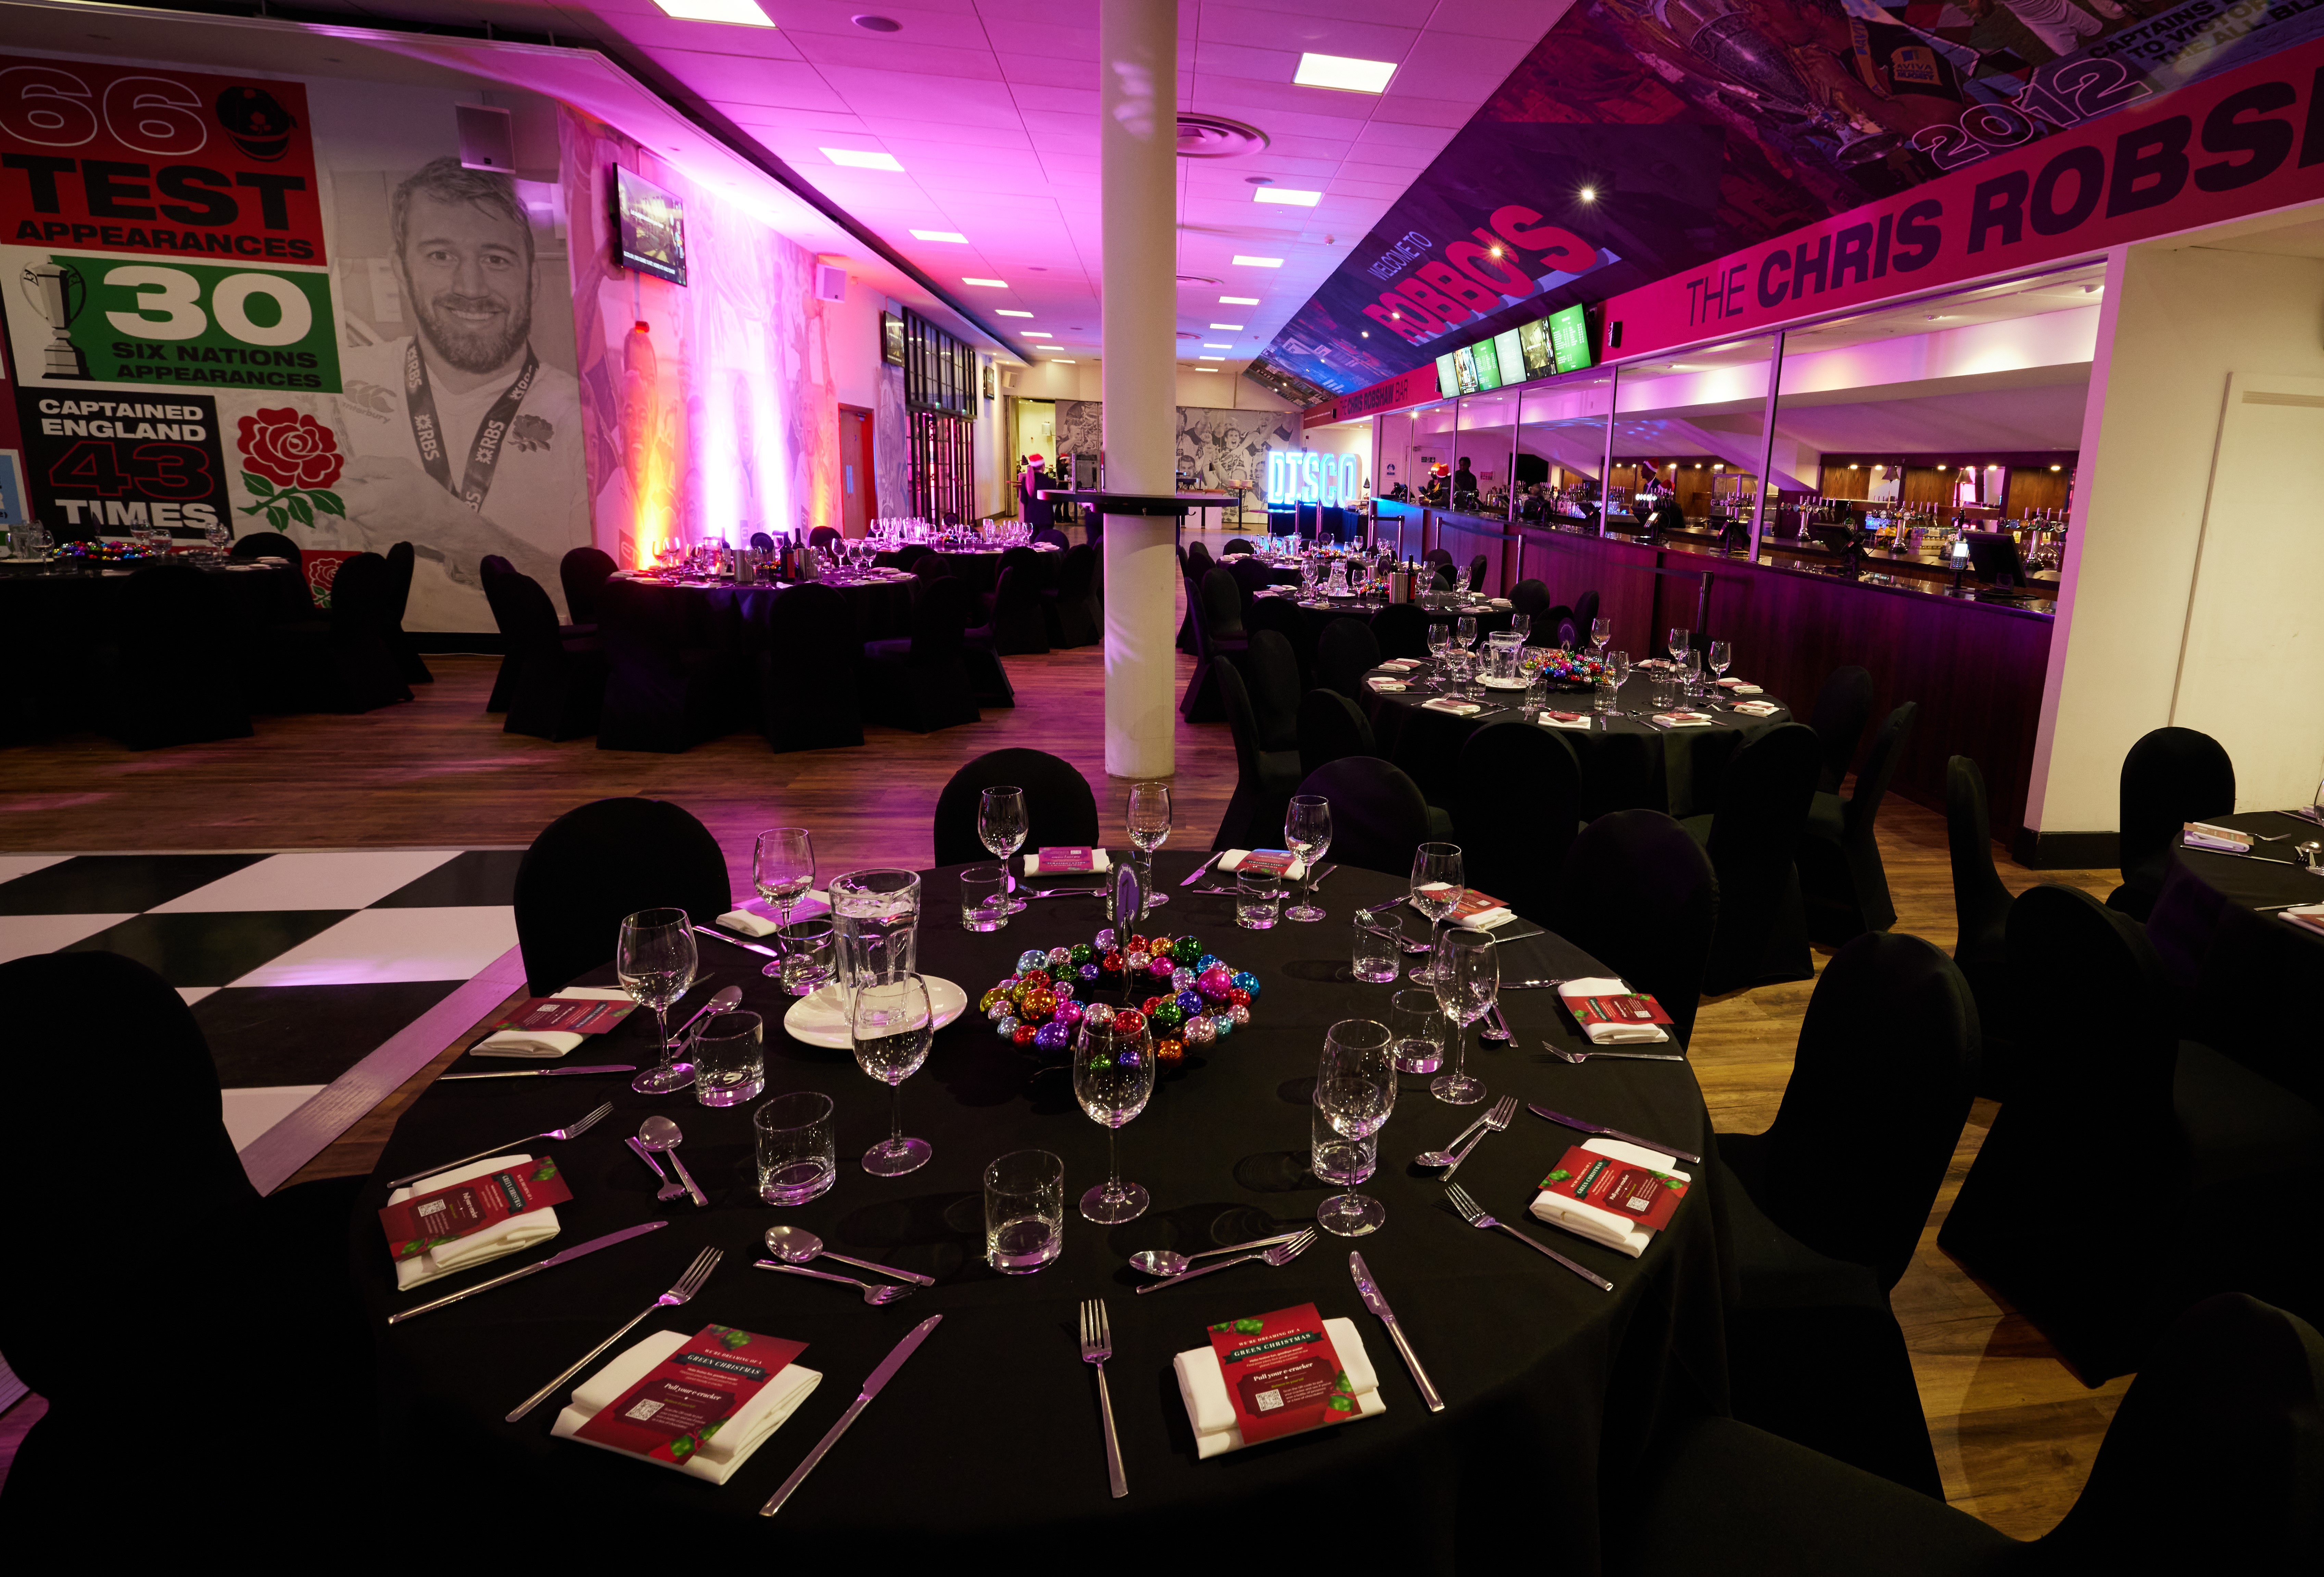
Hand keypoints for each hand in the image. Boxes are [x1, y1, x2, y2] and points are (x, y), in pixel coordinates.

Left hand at [335, 455, 556, 585]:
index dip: (313, 494)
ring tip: (383, 492)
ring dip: (358, 499)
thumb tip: (344, 471)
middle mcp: (364, 520)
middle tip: (362, 478)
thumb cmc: (423, 492)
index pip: (329, 501)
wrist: (444, 523)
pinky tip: (388, 506)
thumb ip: (368, 466)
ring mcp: (368, 532)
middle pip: (340, 501)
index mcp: (368, 500)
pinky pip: (362, 518)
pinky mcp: (374, 538)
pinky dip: (368, 510)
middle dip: (345, 488)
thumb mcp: (399, 467)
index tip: (303, 488)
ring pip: (351, 509)